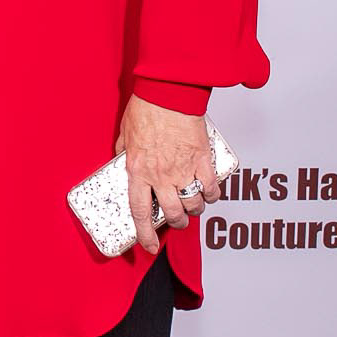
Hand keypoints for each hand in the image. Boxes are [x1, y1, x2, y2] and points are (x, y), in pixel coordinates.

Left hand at [115, 94, 218, 256]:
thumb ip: (124, 154)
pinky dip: (212, 195)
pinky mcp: (202, 160)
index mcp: (138, 171)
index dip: (145, 235)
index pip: (140, 213)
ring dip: (194, 210)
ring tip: (193, 205)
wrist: (169, 91)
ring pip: (193, 205)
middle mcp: (161, 175)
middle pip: (172, 214)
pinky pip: (211, 188)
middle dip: (176, 222)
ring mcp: (183, 169)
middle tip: (176, 219)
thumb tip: (123, 164)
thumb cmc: (147, 107)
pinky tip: (210, 193)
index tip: (148, 245)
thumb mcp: (125, 135)